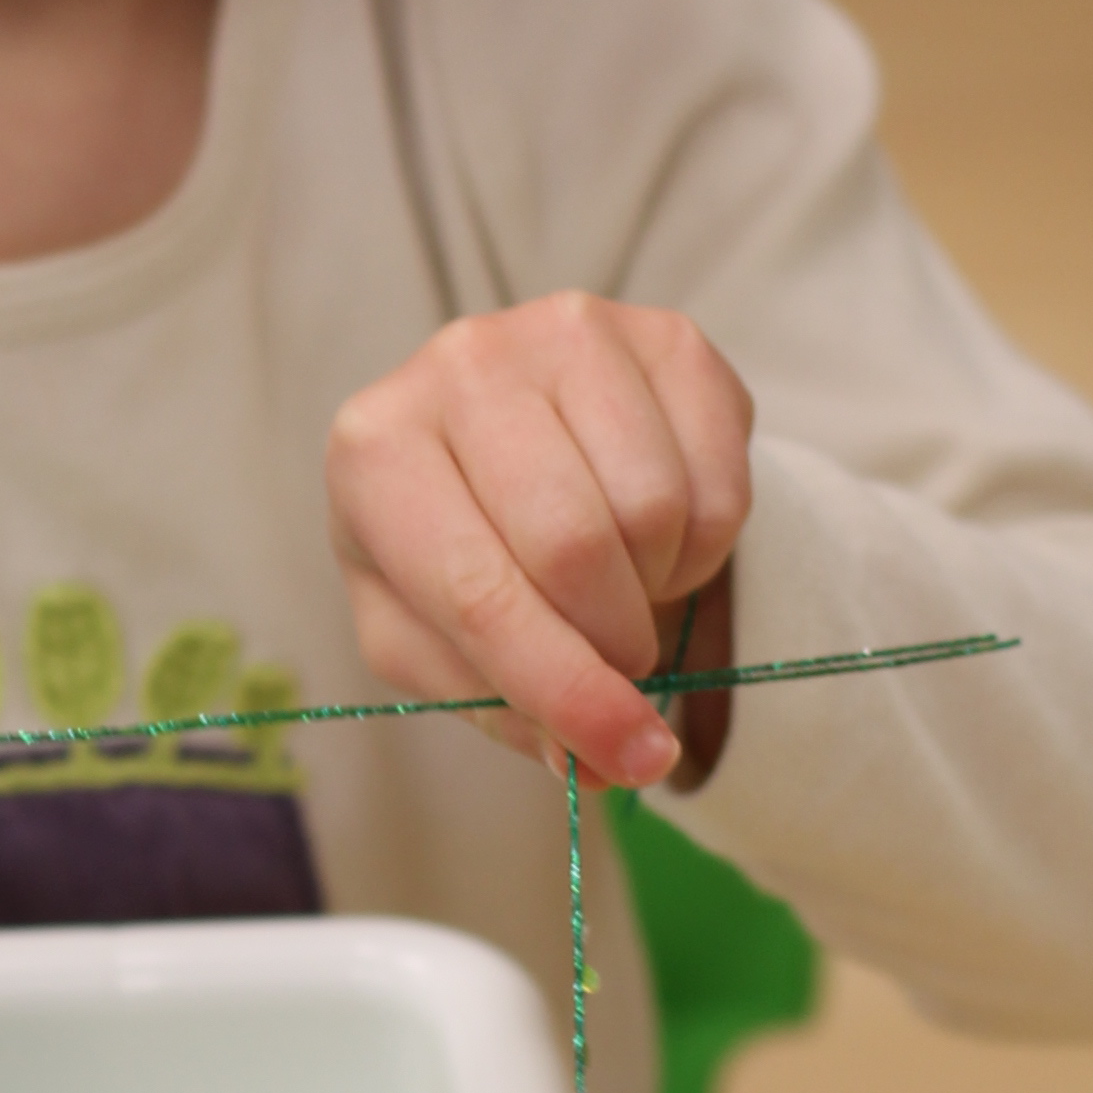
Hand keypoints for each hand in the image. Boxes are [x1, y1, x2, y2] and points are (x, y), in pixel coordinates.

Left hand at [325, 295, 751, 790]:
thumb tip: (592, 763)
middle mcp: (459, 364)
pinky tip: (656, 531)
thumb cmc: (448, 546)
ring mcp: (563, 330)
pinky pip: (720, 473)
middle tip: (615, 662)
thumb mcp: (428, 637)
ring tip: (620, 579)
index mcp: (372, 450)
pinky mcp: (661, 331)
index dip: (563, 689)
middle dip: (612, 643)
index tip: (629, 758)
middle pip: (573, 547)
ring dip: (658, 585)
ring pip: (655, 508)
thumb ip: (495, 703)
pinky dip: (707, 540)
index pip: (476, 592)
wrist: (499, 435)